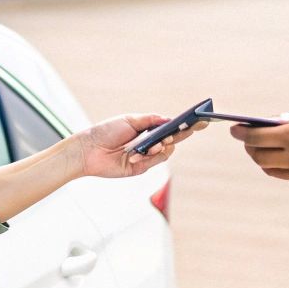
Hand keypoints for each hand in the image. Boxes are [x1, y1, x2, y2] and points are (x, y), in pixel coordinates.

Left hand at [73, 113, 205, 178]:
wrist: (89, 149)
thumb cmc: (106, 132)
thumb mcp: (129, 120)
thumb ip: (149, 120)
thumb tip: (168, 119)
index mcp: (147, 130)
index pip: (169, 128)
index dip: (184, 126)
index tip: (199, 121)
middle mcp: (148, 144)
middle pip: (172, 140)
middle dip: (181, 135)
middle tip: (188, 130)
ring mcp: (145, 157)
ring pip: (165, 152)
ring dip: (163, 146)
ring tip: (158, 142)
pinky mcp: (139, 168)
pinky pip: (153, 162)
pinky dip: (150, 156)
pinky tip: (139, 153)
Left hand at [230, 99, 288, 189]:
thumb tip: (281, 122)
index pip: (257, 137)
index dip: (242, 133)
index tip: (234, 129)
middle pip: (260, 157)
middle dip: (250, 147)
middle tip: (249, 139)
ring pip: (274, 171)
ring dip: (265, 160)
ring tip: (266, 149)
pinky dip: (285, 167)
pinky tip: (288, 158)